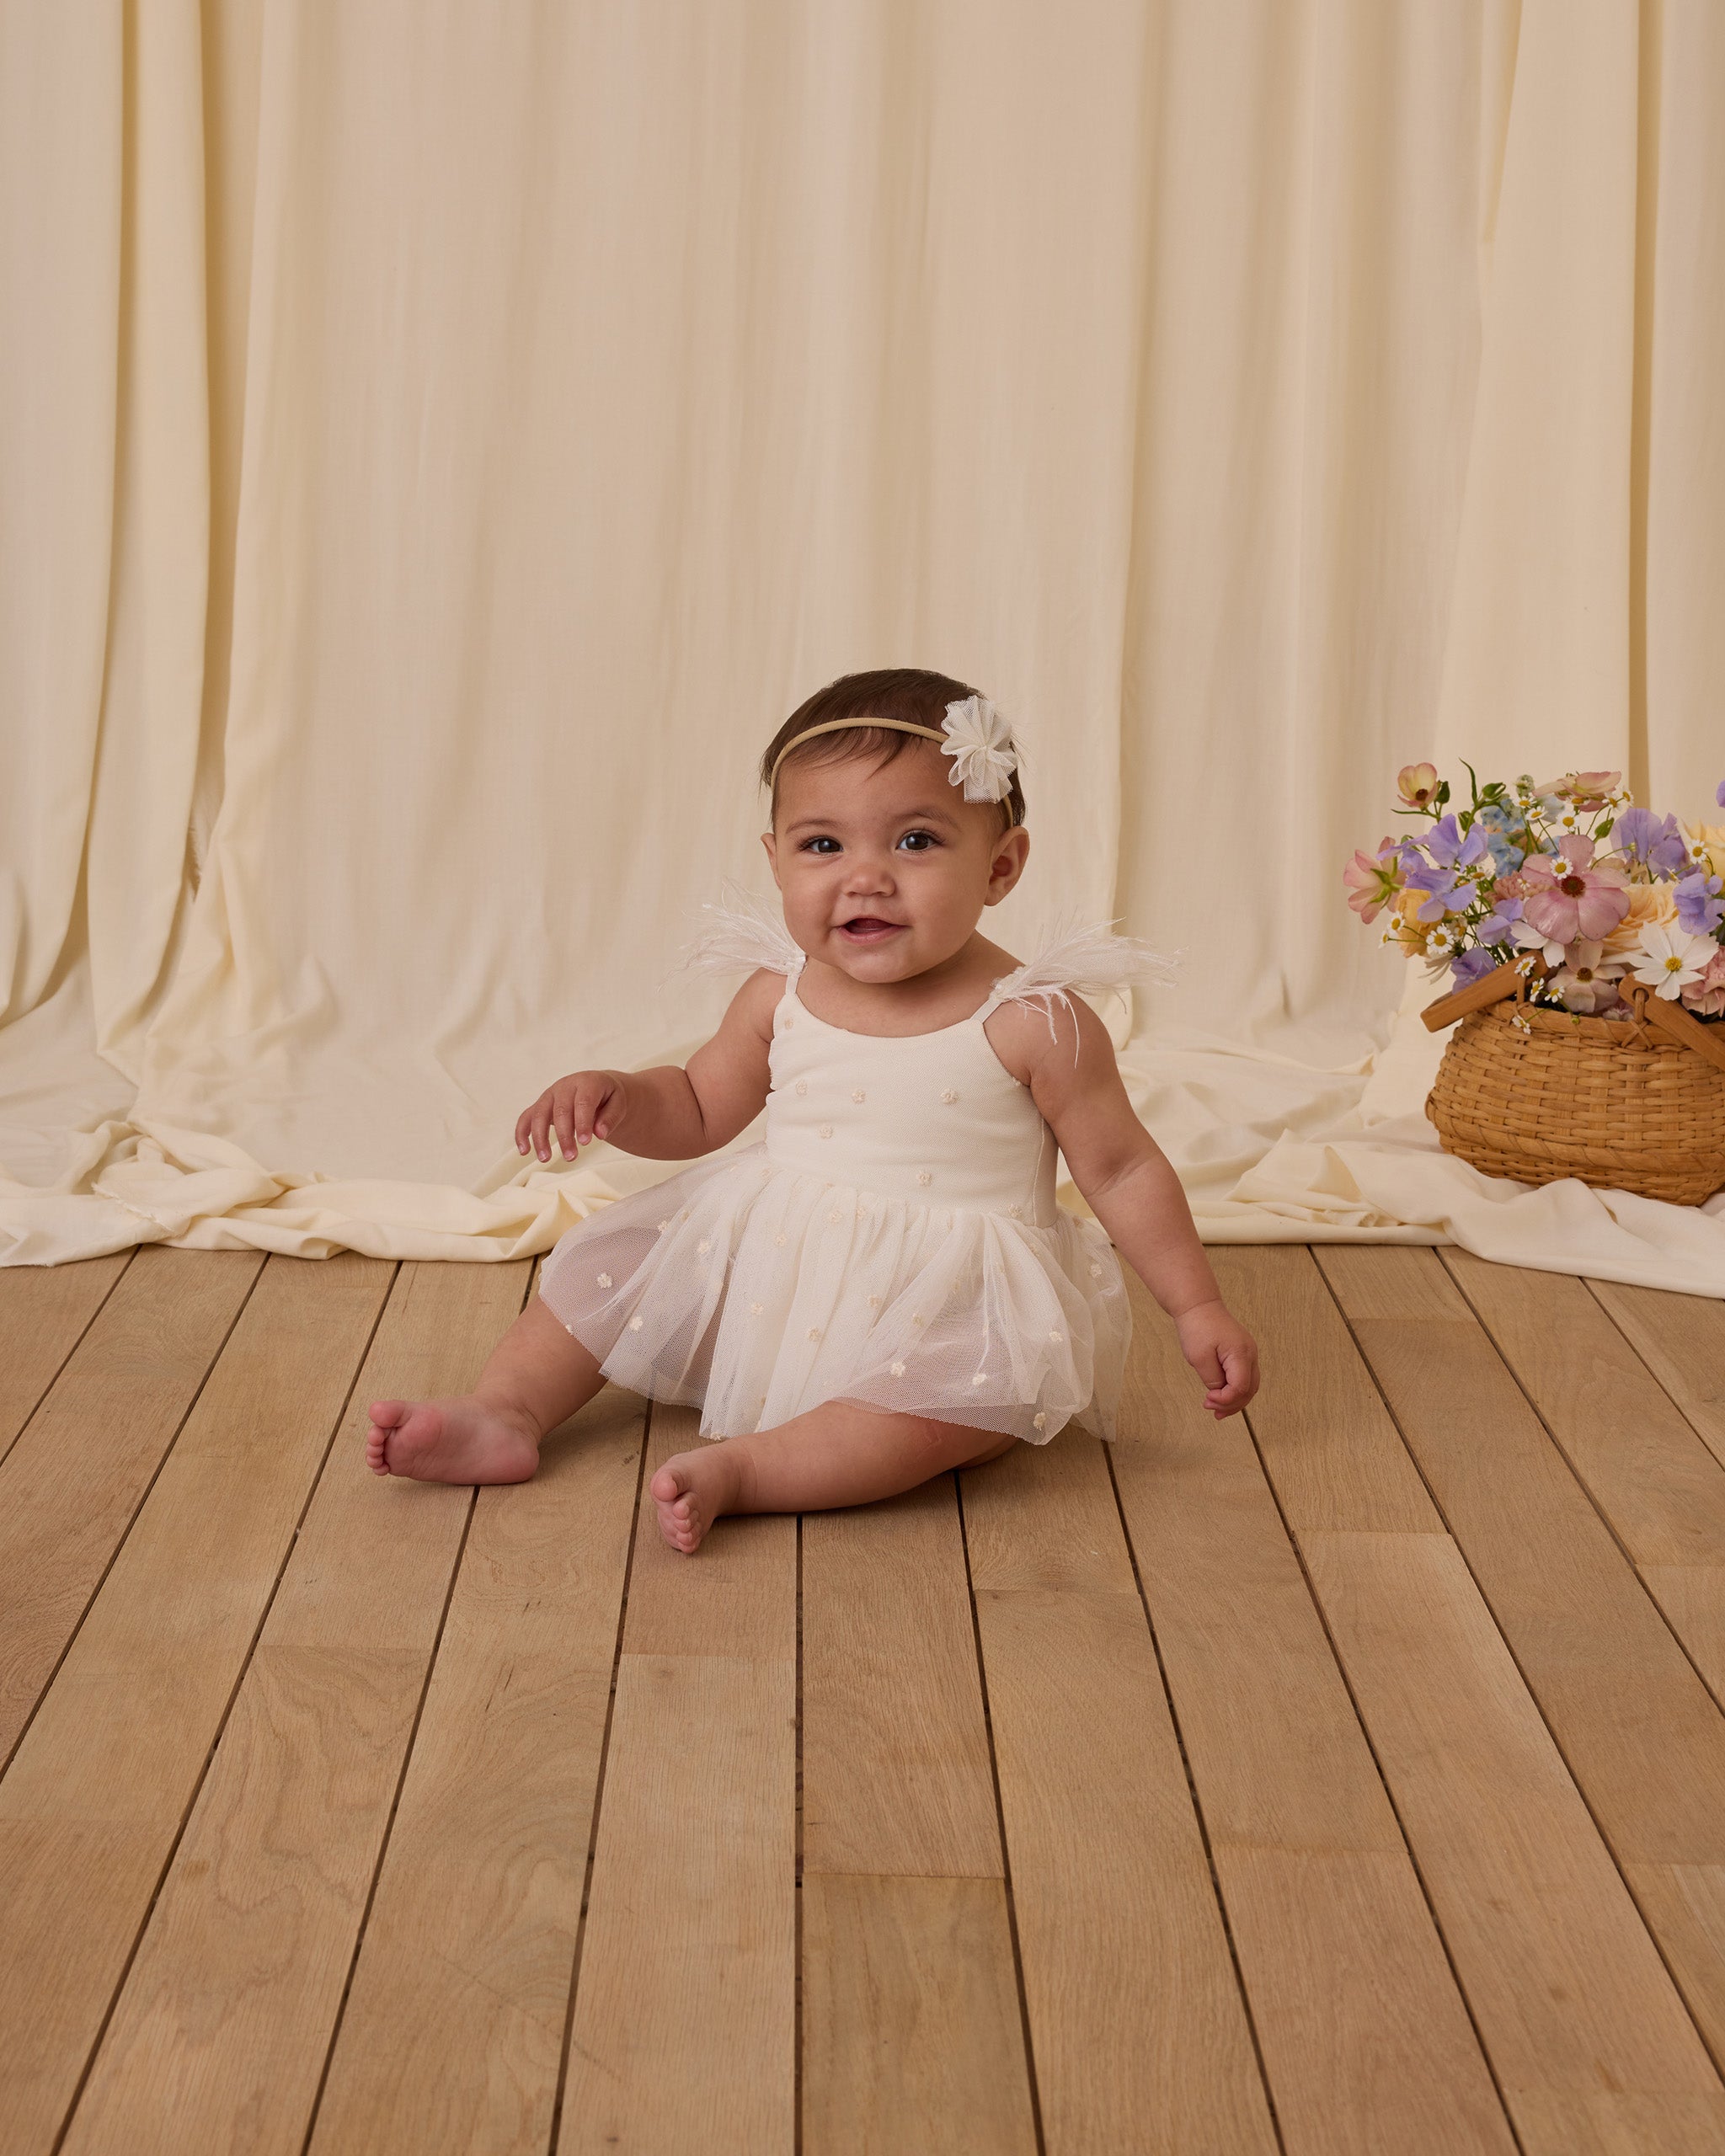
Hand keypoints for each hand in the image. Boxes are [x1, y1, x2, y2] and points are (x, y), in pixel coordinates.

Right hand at [516, 1071, 628, 1162]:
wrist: (597, 1087)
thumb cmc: (608, 1097)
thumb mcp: (618, 1103)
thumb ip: (611, 1118)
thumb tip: (599, 1133)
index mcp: (587, 1082)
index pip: (583, 1102)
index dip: (583, 1122)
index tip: (585, 1143)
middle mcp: (565, 1086)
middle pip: (560, 1110)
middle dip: (564, 1135)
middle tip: (571, 1157)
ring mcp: (550, 1095)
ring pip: (539, 1114)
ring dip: (540, 1137)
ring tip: (545, 1159)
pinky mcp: (540, 1105)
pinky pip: (526, 1117)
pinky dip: (522, 1133)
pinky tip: (524, 1151)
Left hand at [1174, 1299, 1259, 1418]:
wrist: (1199, 1305)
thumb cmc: (1197, 1326)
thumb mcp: (1199, 1357)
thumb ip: (1212, 1378)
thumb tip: (1220, 1392)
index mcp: (1241, 1354)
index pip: (1241, 1387)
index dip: (1226, 1399)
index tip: (1207, 1399)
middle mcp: (1250, 1354)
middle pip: (1250, 1389)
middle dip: (1232, 1404)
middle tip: (1212, 1410)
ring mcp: (1249, 1353)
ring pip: (1250, 1385)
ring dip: (1235, 1400)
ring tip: (1217, 1411)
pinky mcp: (1243, 1353)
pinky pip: (1245, 1377)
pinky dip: (1235, 1390)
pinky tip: (1222, 1397)